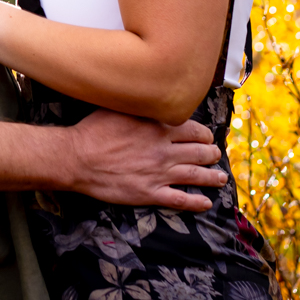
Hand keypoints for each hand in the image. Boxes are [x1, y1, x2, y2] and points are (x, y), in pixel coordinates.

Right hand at [67, 111, 226, 211]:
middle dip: (212, 154)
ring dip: (212, 177)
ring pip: (196, 176)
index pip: (195, 130)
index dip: (205, 135)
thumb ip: (142, 105)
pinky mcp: (150, 193)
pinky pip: (180, 199)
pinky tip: (206, 203)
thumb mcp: (120, 108)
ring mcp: (159, 173)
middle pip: (200, 153)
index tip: (207, 137)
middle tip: (216, 155)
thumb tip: (153, 95)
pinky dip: (197, 202)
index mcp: (159, 128)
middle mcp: (164, 150)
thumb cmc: (95, 130)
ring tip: (221, 178)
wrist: (78, 157)